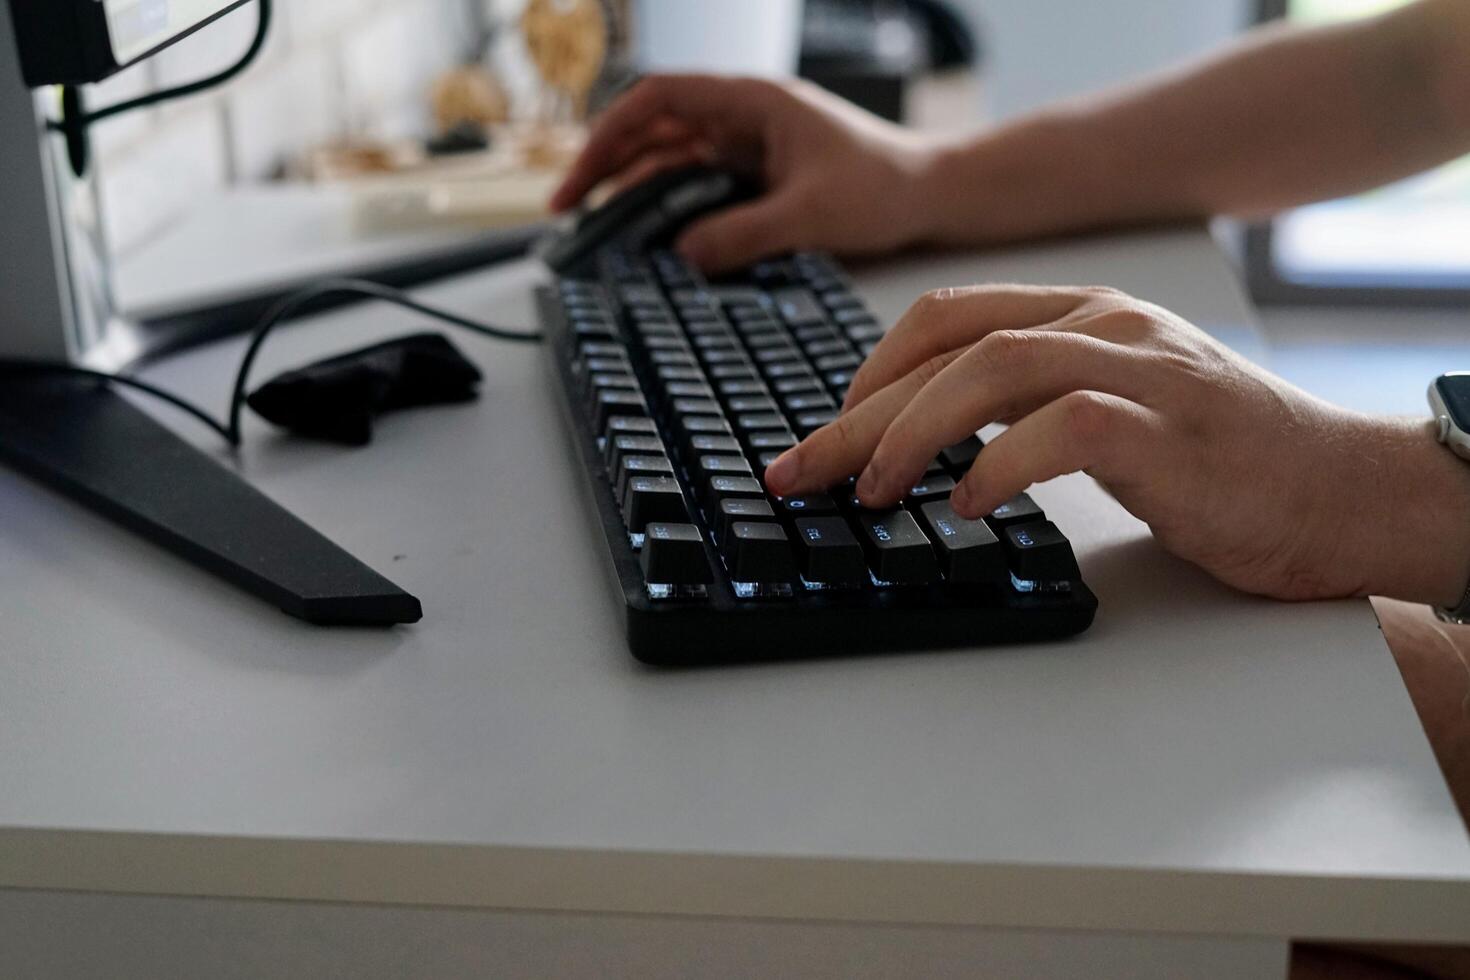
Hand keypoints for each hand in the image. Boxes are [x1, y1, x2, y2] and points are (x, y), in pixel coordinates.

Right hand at [550, 74, 942, 273]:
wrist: (932, 194)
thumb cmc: (885, 186)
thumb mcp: (810, 214)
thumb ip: (744, 234)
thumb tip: (682, 256)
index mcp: (750, 101)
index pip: (657, 99)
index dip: (609, 135)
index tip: (579, 178)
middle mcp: (741, 117)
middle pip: (652, 130)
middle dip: (606, 167)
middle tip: (569, 213)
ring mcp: (746, 146)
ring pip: (670, 161)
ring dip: (633, 192)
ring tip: (598, 233)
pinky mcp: (756, 177)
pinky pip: (697, 188)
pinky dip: (668, 210)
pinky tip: (649, 241)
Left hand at [763, 285, 1469, 605]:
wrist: (1341, 492)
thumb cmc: (1220, 464)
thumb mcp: (1113, 412)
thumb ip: (1030, 408)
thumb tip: (924, 450)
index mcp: (1084, 315)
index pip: (948, 314)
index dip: (871, 368)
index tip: (827, 428)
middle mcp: (1106, 325)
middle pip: (948, 346)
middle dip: (856, 412)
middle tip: (798, 471)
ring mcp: (1140, 370)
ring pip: (994, 368)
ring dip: (910, 431)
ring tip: (870, 489)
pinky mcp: (1169, 431)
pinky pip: (1062, 428)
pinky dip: (998, 465)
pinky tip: (966, 507)